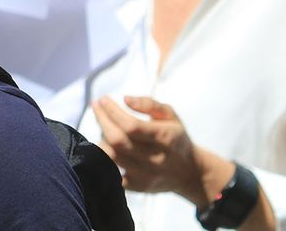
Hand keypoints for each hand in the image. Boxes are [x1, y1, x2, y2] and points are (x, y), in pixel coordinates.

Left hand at [93, 95, 207, 200]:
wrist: (189, 172)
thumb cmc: (175, 137)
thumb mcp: (170, 116)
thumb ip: (149, 104)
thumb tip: (125, 99)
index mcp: (165, 138)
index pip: (131, 125)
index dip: (112, 112)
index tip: (102, 100)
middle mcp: (156, 159)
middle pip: (118, 140)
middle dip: (102, 121)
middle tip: (96, 107)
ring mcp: (146, 175)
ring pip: (112, 156)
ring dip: (102, 137)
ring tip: (103, 125)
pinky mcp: (138, 186)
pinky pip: (113, 172)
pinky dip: (105, 156)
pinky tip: (105, 144)